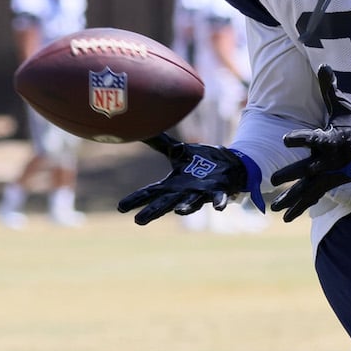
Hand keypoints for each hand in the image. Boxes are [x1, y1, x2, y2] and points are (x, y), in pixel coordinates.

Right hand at [118, 133, 255, 225]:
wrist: (229, 165)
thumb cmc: (201, 162)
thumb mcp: (178, 151)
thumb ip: (160, 143)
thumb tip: (140, 129)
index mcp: (172, 185)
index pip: (150, 193)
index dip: (136, 200)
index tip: (121, 207)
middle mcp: (184, 192)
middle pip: (165, 203)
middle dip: (153, 212)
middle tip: (139, 221)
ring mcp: (202, 193)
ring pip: (192, 203)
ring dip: (186, 207)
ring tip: (179, 211)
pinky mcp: (219, 190)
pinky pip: (218, 198)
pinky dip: (219, 203)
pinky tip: (219, 208)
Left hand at [269, 66, 350, 221]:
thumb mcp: (344, 106)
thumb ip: (330, 88)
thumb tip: (324, 64)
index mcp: (332, 139)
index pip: (314, 138)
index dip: (300, 138)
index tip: (285, 139)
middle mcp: (330, 160)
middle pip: (307, 169)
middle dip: (290, 174)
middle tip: (272, 180)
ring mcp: (331, 174)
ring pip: (308, 189)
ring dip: (291, 198)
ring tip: (275, 208)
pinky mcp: (331, 183)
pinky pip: (314, 197)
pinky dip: (301, 207)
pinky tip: (287, 216)